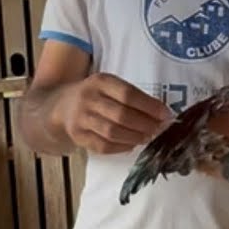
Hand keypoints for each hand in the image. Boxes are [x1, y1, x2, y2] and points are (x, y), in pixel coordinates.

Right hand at [54, 73, 173, 154]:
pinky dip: (122, 147)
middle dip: (145, 124)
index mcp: (101, 82)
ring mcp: (80, 118)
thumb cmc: (97, 95)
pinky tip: (132, 144)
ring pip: (112, 132)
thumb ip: (134, 97)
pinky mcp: (77, 135)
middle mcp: (88, 98)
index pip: (128, 94)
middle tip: (159, 129)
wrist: (61, 106)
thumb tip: (163, 115)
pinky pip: (103, 146)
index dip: (150, 106)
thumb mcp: (111, 86)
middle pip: (122, 115)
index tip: (166, 115)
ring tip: (148, 136)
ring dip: (135, 137)